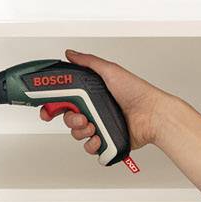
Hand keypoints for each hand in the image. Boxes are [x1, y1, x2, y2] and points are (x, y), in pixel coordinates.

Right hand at [43, 49, 172, 157]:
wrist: (152, 114)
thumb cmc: (137, 92)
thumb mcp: (110, 70)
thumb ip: (88, 62)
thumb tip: (70, 54)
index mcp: (93, 95)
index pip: (66, 100)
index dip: (54, 106)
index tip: (47, 110)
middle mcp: (95, 111)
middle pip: (69, 118)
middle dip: (70, 119)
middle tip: (80, 116)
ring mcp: (101, 127)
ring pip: (77, 134)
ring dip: (81, 131)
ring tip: (93, 126)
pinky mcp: (107, 142)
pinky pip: (90, 147)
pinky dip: (92, 145)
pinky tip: (99, 138)